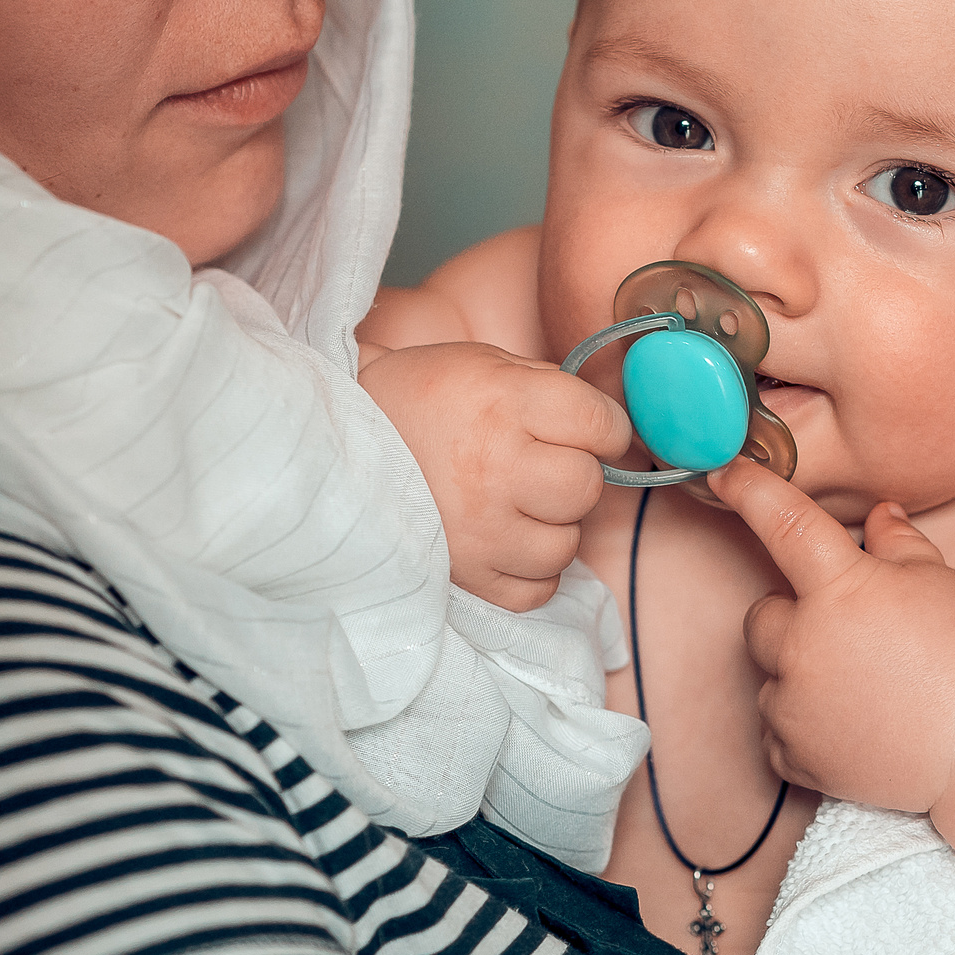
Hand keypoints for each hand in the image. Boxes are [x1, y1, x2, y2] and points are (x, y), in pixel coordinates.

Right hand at [358, 340, 632, 609]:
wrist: (338, 440)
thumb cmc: (426, 398)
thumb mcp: (490, 365)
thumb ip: (555, 391)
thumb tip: (616, 430)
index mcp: (505, 405)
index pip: (601, 427)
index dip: (606, 430)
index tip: (591, 432)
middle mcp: (495, 468)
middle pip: (586, 488)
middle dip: (574, 475)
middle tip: (542, 465)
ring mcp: (479, 529)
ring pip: (566, 544)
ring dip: (553, 525)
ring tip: (517, 503)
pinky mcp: (464, 574)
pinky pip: (536, 589)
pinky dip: (531, 569)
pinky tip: (508, 540)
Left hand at [715, 458, 954, 810]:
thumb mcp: (938, 579)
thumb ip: (897, 542)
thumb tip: (878, 516)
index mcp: (840, 588)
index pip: (784, 523)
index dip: (750, 489)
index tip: (725, 470)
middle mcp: (802, 644)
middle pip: (761, 616)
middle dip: (793, 617)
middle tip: (847, 632)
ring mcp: (793, 705)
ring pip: (770, 676)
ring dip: (799, 673)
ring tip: (860, 686)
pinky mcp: (794, 756)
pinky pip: (777, 731)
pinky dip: (804, 726)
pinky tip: (853, 722)